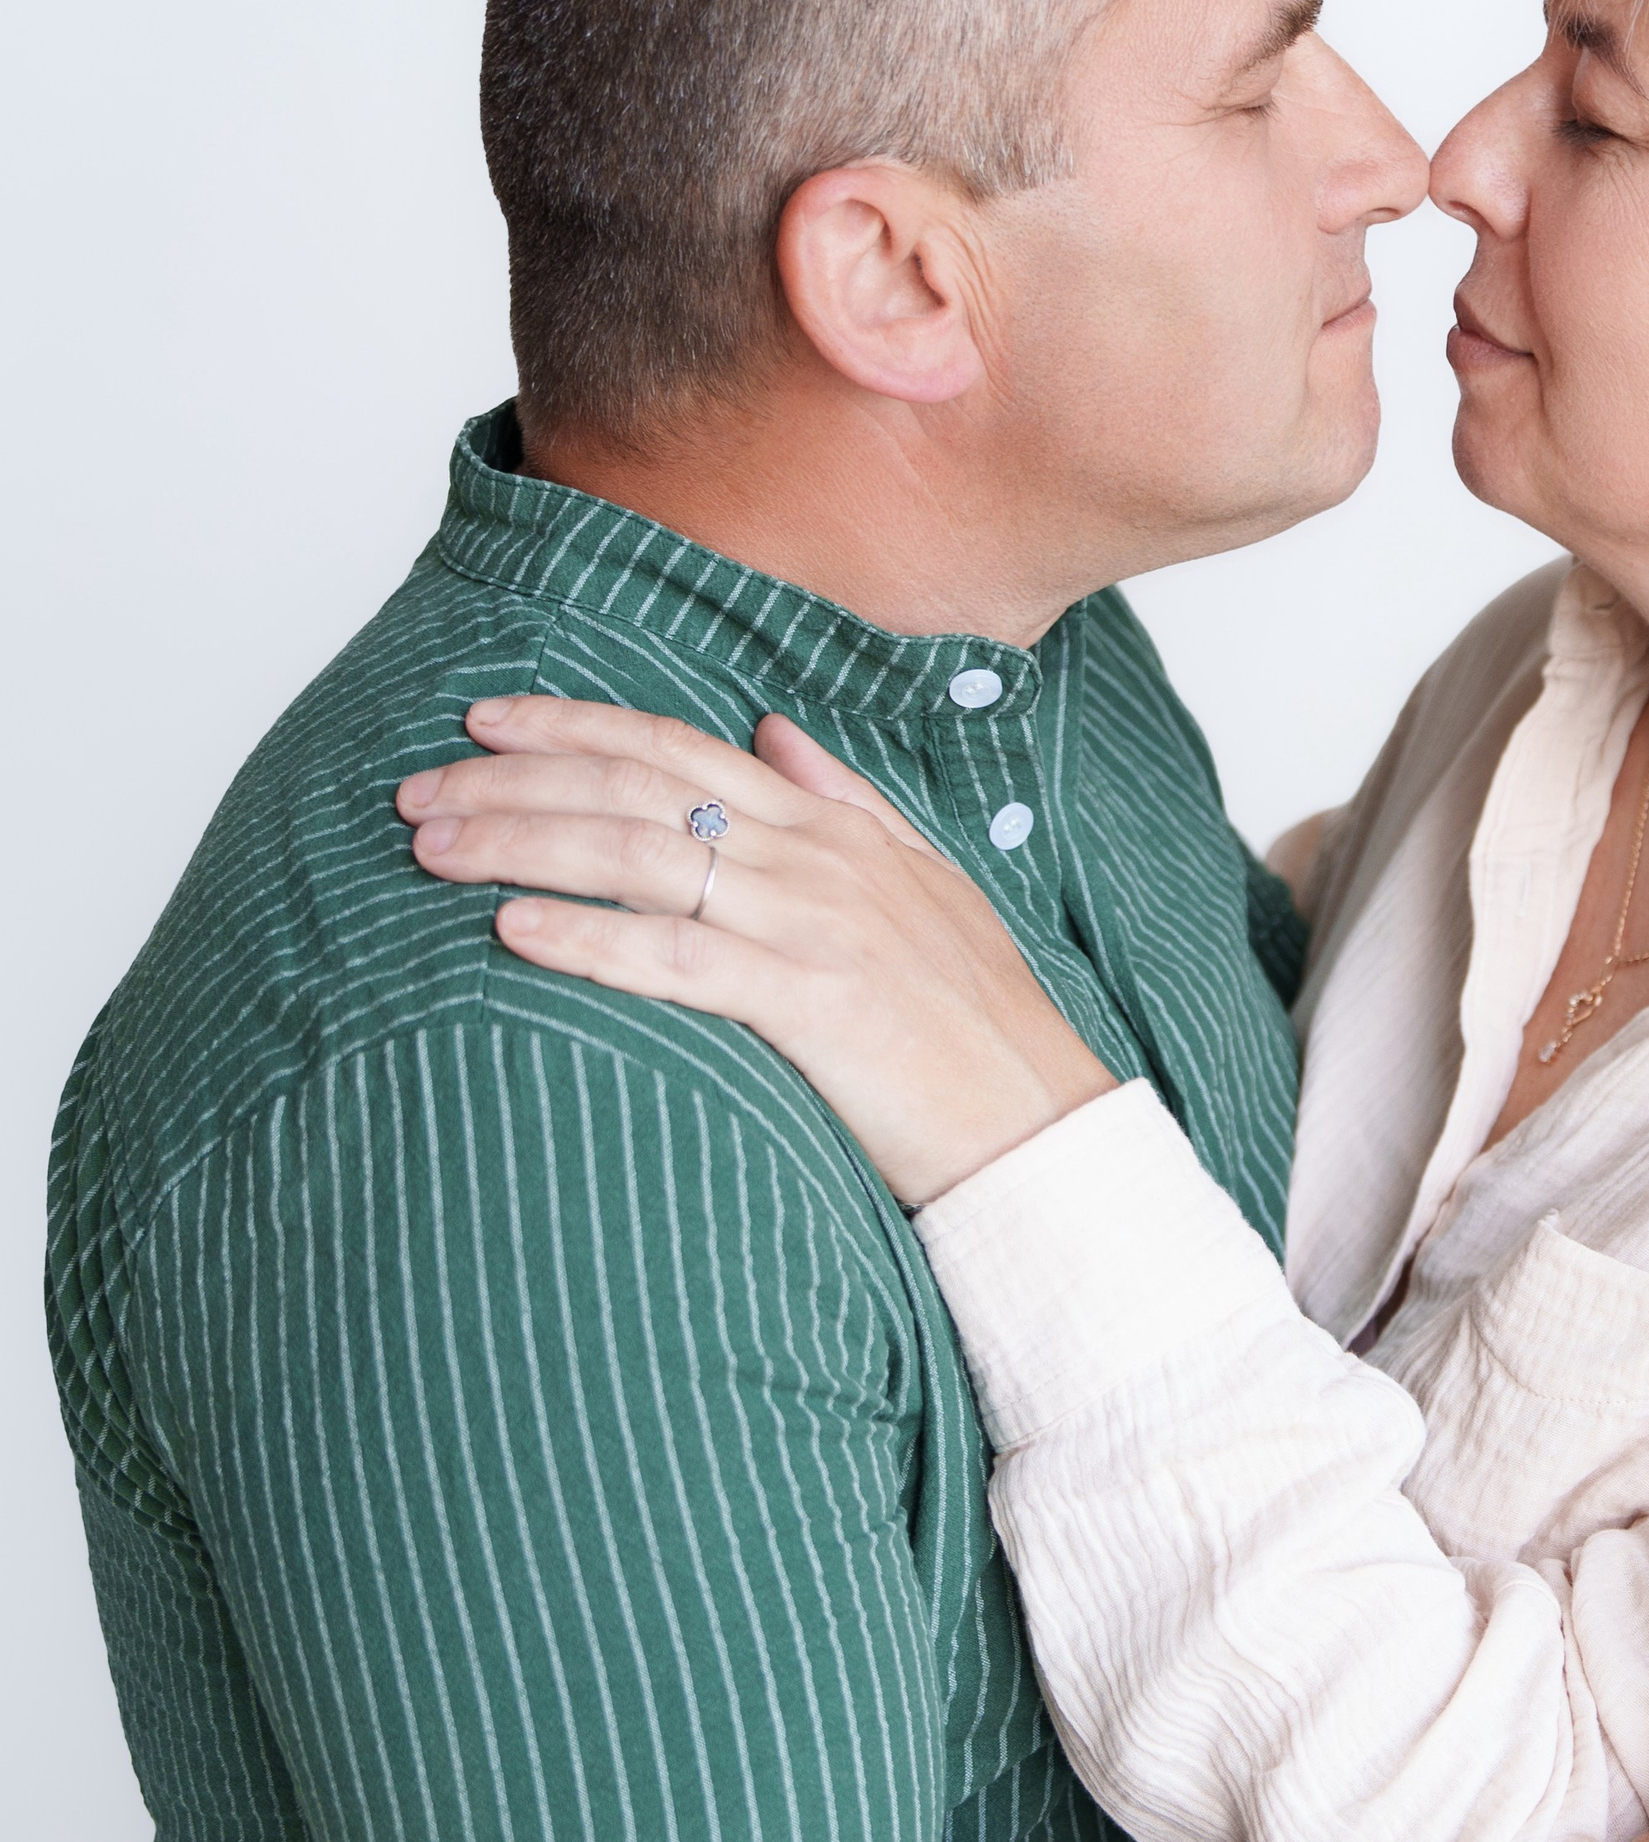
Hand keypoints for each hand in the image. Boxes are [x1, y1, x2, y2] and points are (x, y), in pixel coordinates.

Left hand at [399, 698, 1114, 1203]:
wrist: (1041, 1123)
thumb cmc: (976, 1021)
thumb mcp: (921, 882)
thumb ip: (846, 800)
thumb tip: (775, 732)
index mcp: (832, 826)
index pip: (679, 746)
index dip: (574, 723)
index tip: (483, 718)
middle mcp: (815, 857)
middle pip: (639, 787)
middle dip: (516, 778)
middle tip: (415, 789)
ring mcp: (814, 925)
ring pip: (641, 856)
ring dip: (525, 843)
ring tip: (434, 850)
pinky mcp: (813, 1003)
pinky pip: (677, 959)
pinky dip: (589, 938)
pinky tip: (513, 930)